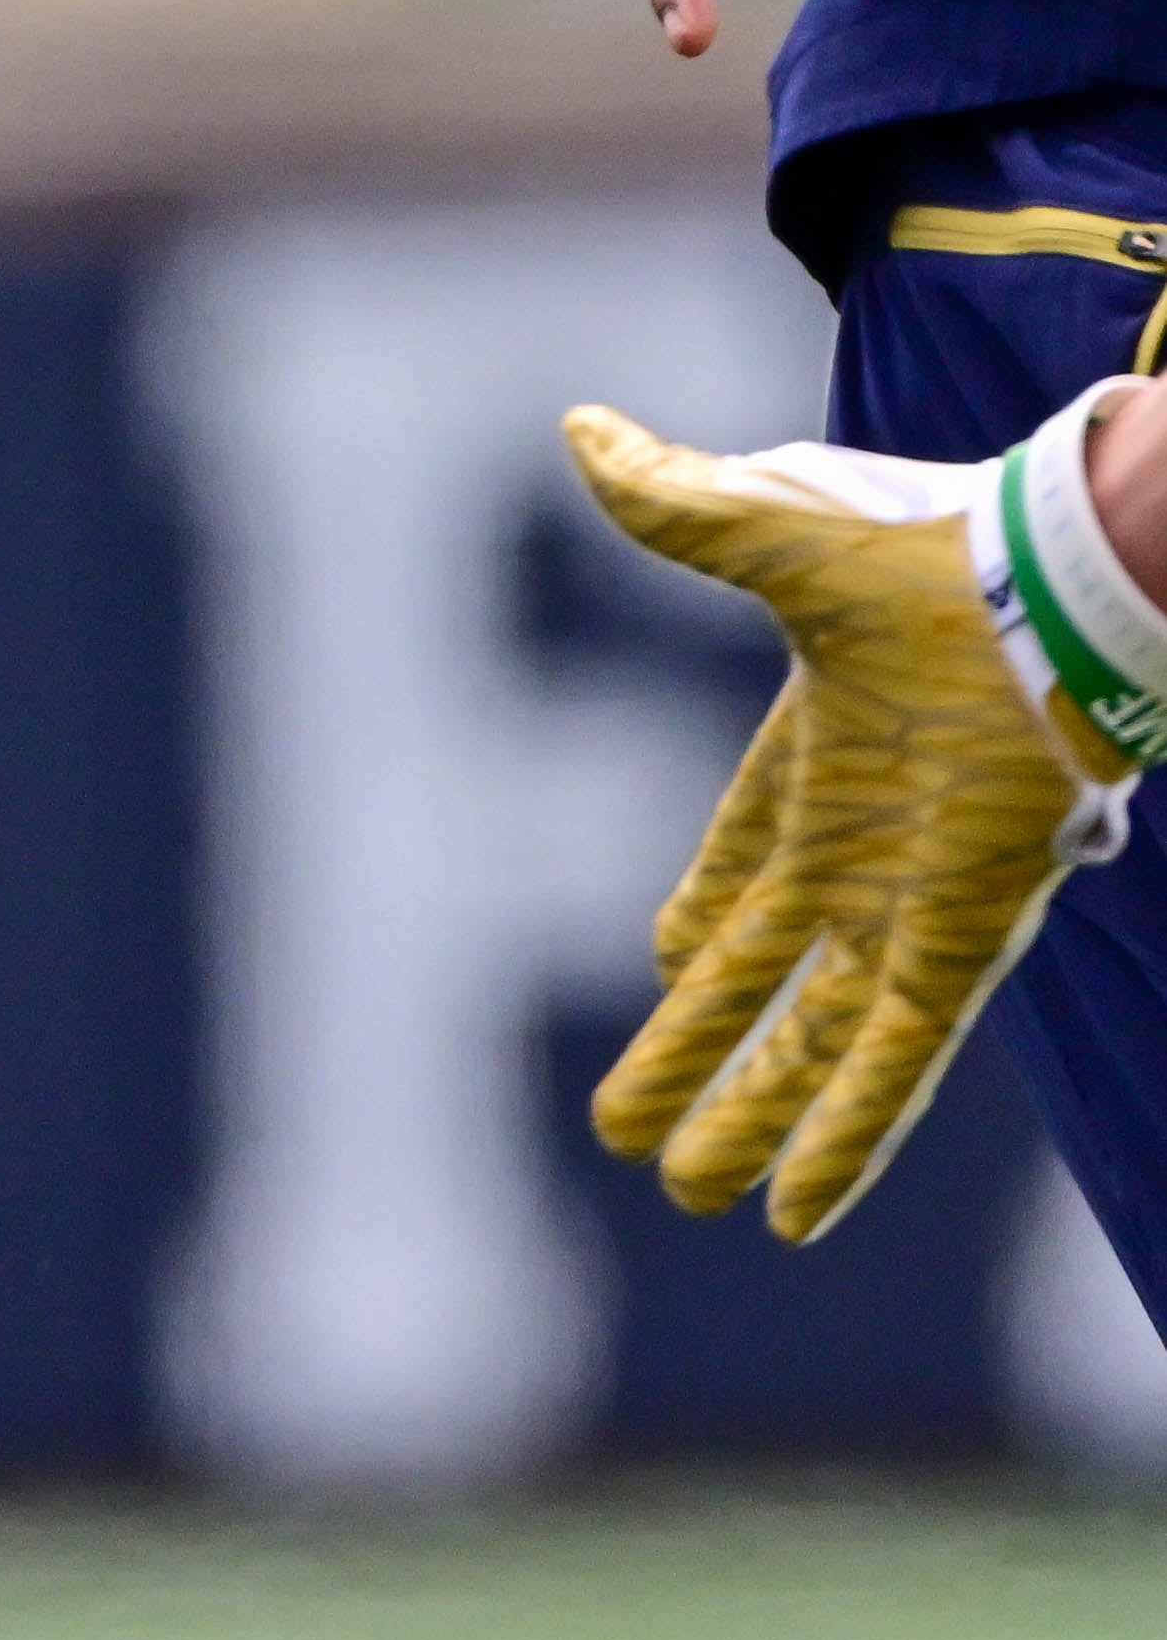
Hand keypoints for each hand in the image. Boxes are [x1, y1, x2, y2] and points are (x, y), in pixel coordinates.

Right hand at [562, 403, 1135, 1240]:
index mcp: (815, 754)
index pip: (747, 856)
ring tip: (693, 1193)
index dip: (704, 909)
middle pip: (761, 975)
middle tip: (632, 1128)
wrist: (1059, 592)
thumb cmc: (925, 553)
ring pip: (815, 1041)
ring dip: (756, 1119)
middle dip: (696, 1052)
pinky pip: (890, 1064)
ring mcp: (905, 903)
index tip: (667, 959)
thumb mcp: (772, 528)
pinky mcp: (953, 943)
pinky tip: (797, 1210)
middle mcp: (858, 847)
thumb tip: (581, 429)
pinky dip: (846, 1141)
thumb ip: (675, 501)